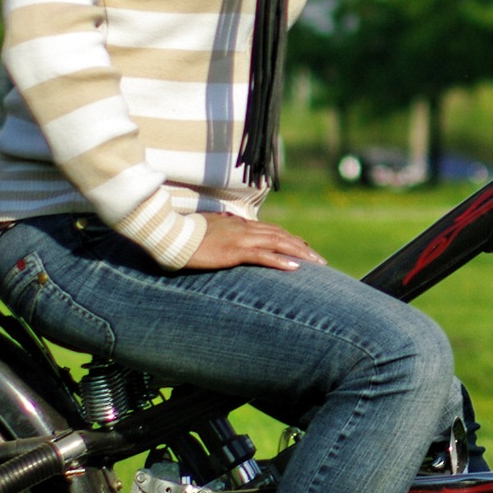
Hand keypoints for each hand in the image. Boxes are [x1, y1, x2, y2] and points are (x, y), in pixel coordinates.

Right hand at [182, 213, 326, 271]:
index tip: (306, 248)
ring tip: (316, 264)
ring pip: (278, 244)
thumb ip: (224, 225)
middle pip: (282, 237)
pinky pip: (262, 256)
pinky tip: (294, 268)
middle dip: (303, 248)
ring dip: (299, 254)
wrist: (172, 235)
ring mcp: (241, 239)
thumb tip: (230, 224)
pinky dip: (280, 261)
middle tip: (321, 261)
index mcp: (241, 225)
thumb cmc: (188, 232)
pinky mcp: (233, 251)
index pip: (273, 231)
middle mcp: (245, 229)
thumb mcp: (211, 226)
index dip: (292, 240)